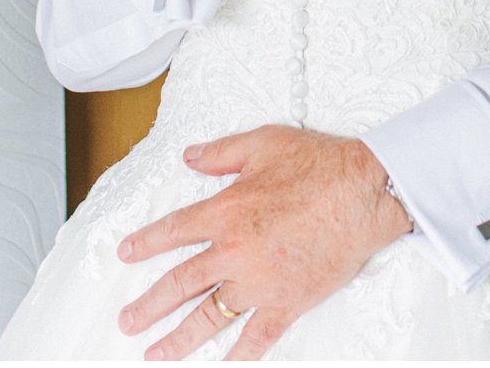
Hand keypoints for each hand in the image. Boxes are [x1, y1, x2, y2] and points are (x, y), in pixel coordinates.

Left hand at [115, 126, 412, 359]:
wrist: (363, 192)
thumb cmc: (319, 165)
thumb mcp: (263, 143)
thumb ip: (221, 152)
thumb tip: (191, 157)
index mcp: (224, 211)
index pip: (172, 231)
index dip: (145, 242)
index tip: (126, 254)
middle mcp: (233, 252)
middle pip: (179, 284)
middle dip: (149, 305)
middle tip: (128, 320)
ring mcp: (258, 282)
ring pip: (208, 317)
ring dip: (179, 338)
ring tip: (156, 353)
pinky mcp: (287, 302)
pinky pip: (257, 337)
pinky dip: (239, 355)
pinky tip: (224, 365)